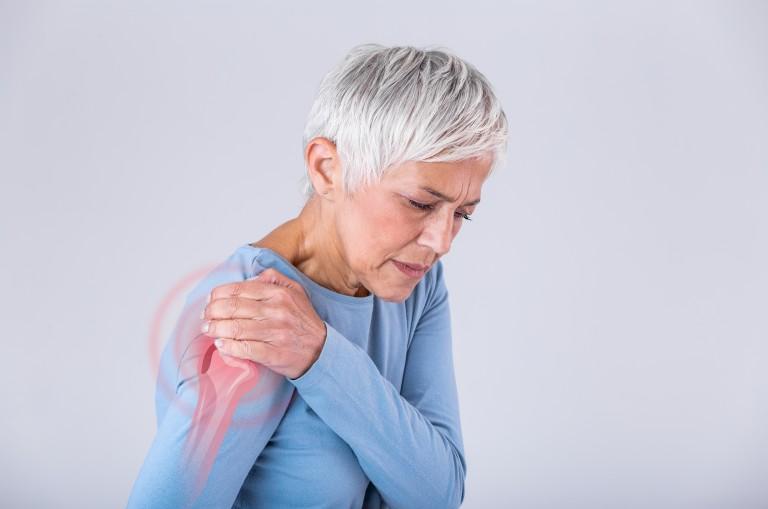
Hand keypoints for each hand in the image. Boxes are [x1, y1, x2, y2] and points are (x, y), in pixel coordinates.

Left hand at [201, 268, 327, 379]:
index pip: (239, 290)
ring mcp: (275, 333)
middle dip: (212, 312)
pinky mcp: (274, 353)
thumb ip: (274, 278)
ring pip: (235, 328)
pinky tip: (221, 345)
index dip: (218, 295)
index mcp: (279, 293)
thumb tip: (250, 277)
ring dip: (215, 329)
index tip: (210, 301)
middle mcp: (277, 311)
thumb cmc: (303, 321)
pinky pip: (245, 349)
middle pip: (233, 308)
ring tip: (208, 330)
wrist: (321, 350)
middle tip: (205, 317)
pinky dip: (228, 347)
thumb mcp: (296, 291)